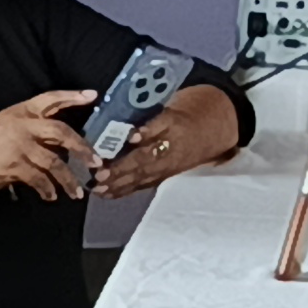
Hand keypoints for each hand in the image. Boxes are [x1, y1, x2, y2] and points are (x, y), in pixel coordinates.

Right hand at [0, 89, 99, 202]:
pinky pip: (40, 179)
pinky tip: (51, 196)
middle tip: (96, 161)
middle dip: (82, 147)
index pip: (49, 99)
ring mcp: (18, 145)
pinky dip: (47, 189)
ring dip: (68, 179)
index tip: (91, 95)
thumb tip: (56, 146)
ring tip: (76, 191)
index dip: (71, 96)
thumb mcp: (3, 127)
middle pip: (61, 131)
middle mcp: (21, 125)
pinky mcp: (14, 165)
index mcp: (18, 112)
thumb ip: (29, 131)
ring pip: (55, 161)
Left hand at [92, 91, 231, 200]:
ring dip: (119, 186)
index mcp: (169, 136)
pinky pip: (144, 184)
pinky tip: (109, 194)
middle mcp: (167, 156)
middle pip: (141, 167)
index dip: (127, 159)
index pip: (145, 149)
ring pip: (141, 179)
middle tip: (97, 180)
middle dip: (119, 175)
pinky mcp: (163, 175)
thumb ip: (152, 122)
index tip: (105, 165)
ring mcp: (165, 168)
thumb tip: (132, 134)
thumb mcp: (171, 112)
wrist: (210, 131)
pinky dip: (126, 190)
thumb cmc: (184, 116)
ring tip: (99, 191)